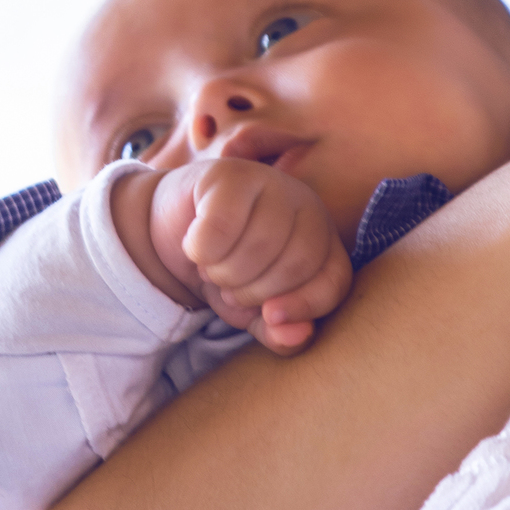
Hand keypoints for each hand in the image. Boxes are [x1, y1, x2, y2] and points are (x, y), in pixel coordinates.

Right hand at [150, 158, 352, 351]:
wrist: (176, 229)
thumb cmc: (227, 267)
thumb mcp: (254, 311)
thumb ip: (279, 331)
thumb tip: (296, 336)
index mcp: (322, 239)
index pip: (333, 279)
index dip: (306, 305)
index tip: (269, 316)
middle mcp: (305, 204)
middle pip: (297, 262)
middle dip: (254, 291)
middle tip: (229, 288)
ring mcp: (270, 182)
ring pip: (260, 244)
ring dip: (224, 272)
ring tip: (213, 268)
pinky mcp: (229, 174)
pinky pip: (220, 227)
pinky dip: (200, 251)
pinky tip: (195, 247)